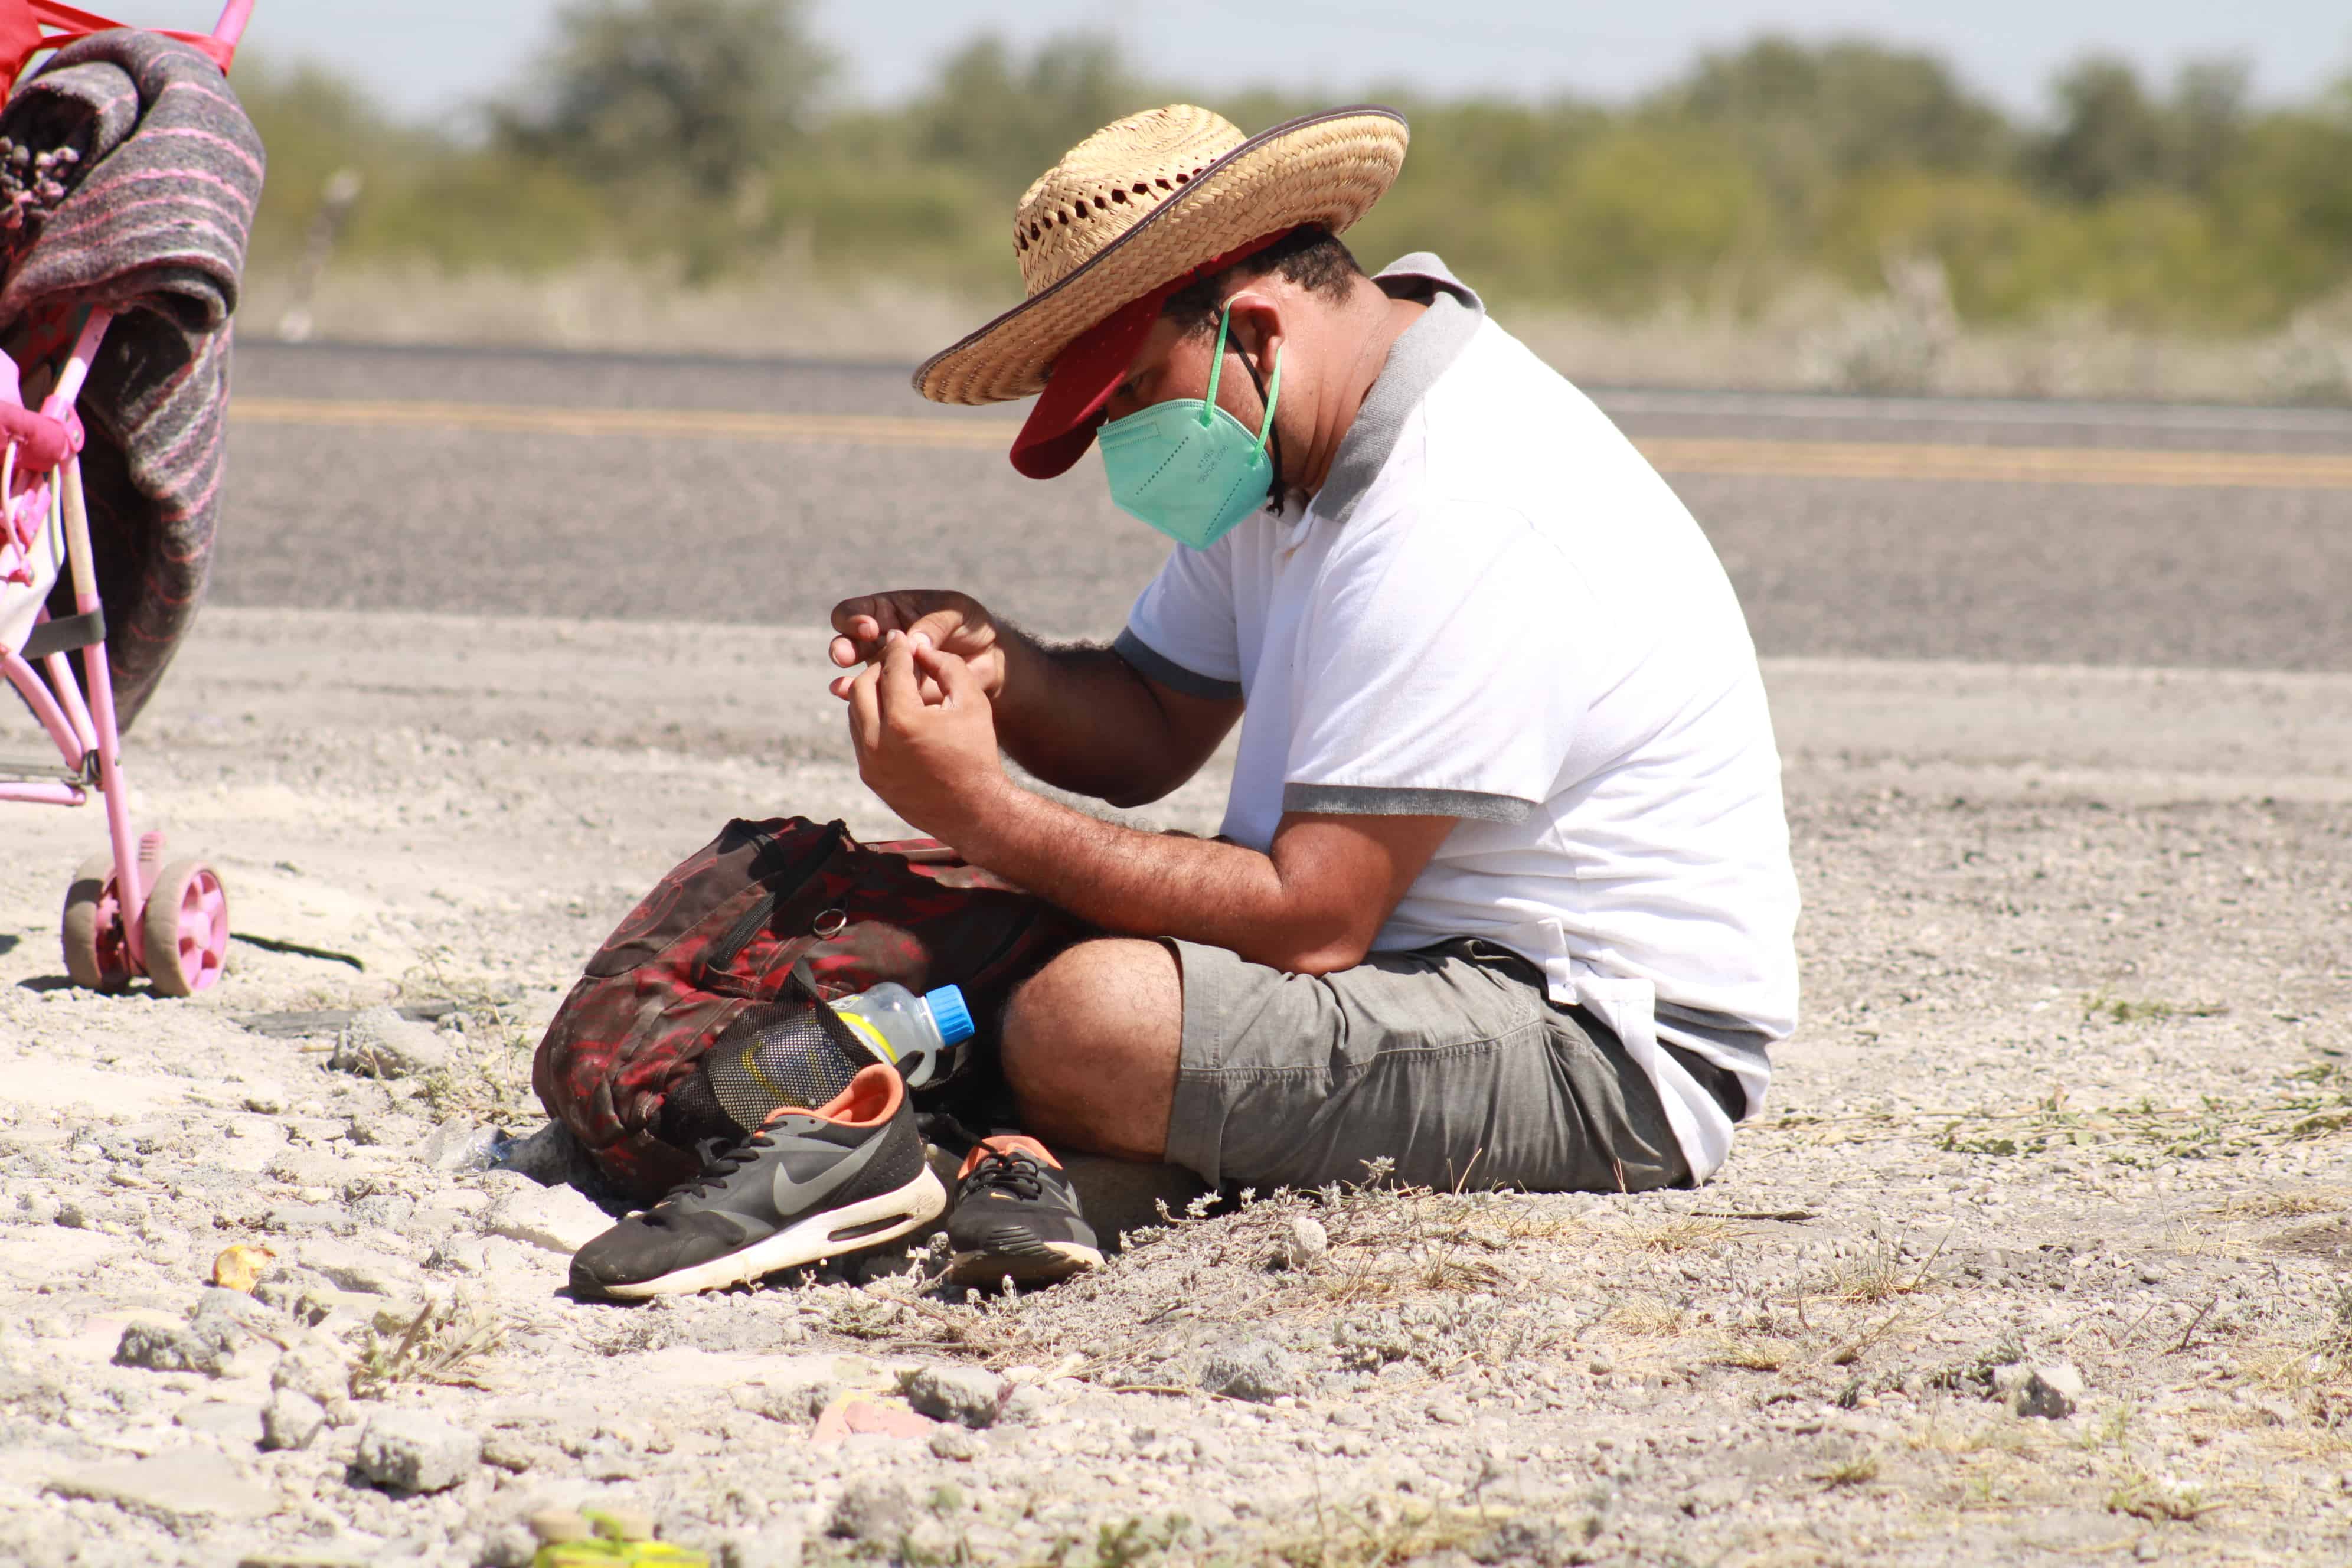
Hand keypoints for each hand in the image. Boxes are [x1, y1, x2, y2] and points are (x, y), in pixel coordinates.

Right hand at [828, 590, 1008, 703]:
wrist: (990, 658)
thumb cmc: (971, 625)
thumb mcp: (956, 613)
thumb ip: (934, 623)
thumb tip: (913, 642)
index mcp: (889, 612)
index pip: (857, 612)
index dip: (855, 619)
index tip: (871, 629)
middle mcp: (880, 640)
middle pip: (847, 643)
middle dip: (843, 648)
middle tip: (845, 656)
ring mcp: (887, 668)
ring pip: (857, 673)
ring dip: (850, 679)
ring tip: (846, 686)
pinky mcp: (898, 694)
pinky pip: (874, 698)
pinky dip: (860, 700)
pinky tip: (849, 700)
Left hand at [847, 634, 1007, 839]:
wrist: (974, 810)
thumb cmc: (978, 753)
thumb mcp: (972, 702)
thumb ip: (947, 666)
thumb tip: (921, 648)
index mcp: (904, 721)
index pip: (891, 670)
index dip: (897, 649)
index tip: (902, 638)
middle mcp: (878, 743)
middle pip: (861, 687)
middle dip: (878, 668)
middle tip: (895, 660)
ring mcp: (870, 763)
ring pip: (855, 713)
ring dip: (870, 693)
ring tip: (893, 685)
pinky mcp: (869, 777)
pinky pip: (860, 737)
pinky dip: (871, 719)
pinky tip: (892, 713)